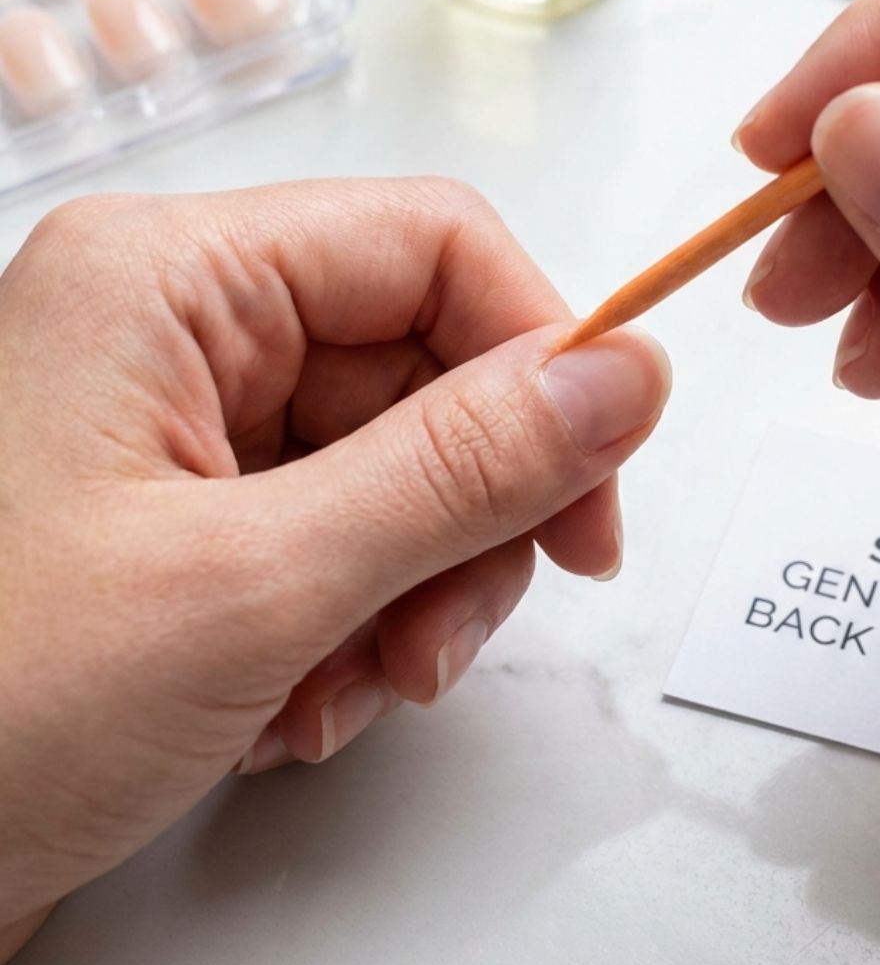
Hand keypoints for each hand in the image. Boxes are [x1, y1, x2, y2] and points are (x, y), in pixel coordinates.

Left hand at [0, 179, 669, 960]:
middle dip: (464, 522)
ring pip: (391, 474)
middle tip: (443, 643)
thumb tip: (624, 377)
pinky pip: (331, 545)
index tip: (597, 493)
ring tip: (346, 700)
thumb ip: (458, 472)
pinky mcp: (179, 529)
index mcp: (170, 280)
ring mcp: (174, 436)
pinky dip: (345, 635)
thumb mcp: (253, 585)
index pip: (434, 246)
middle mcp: (174, 333)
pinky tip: (287, 718)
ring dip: (407, 597)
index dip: (543, 356)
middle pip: (421, 373)